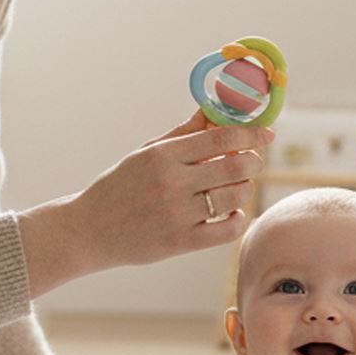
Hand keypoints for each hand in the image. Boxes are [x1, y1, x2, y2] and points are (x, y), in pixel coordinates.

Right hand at [70, 108, 272, 271]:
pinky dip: (238, 218)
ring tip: (235, 187)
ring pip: (236, 196)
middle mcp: (171, 183)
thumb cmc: (118, 188)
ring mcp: (177, 214)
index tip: (266, 135)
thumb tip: (213, 112)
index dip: (251, 133)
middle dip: (254, 161)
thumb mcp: (144, 154)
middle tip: (251, 162)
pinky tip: (230, 212)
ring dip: (245, 189)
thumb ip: (181, 134)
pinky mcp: (180, 242)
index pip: (220, 137)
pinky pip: (228, 229)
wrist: (89, 230)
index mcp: (162, 156)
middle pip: (237, 166)